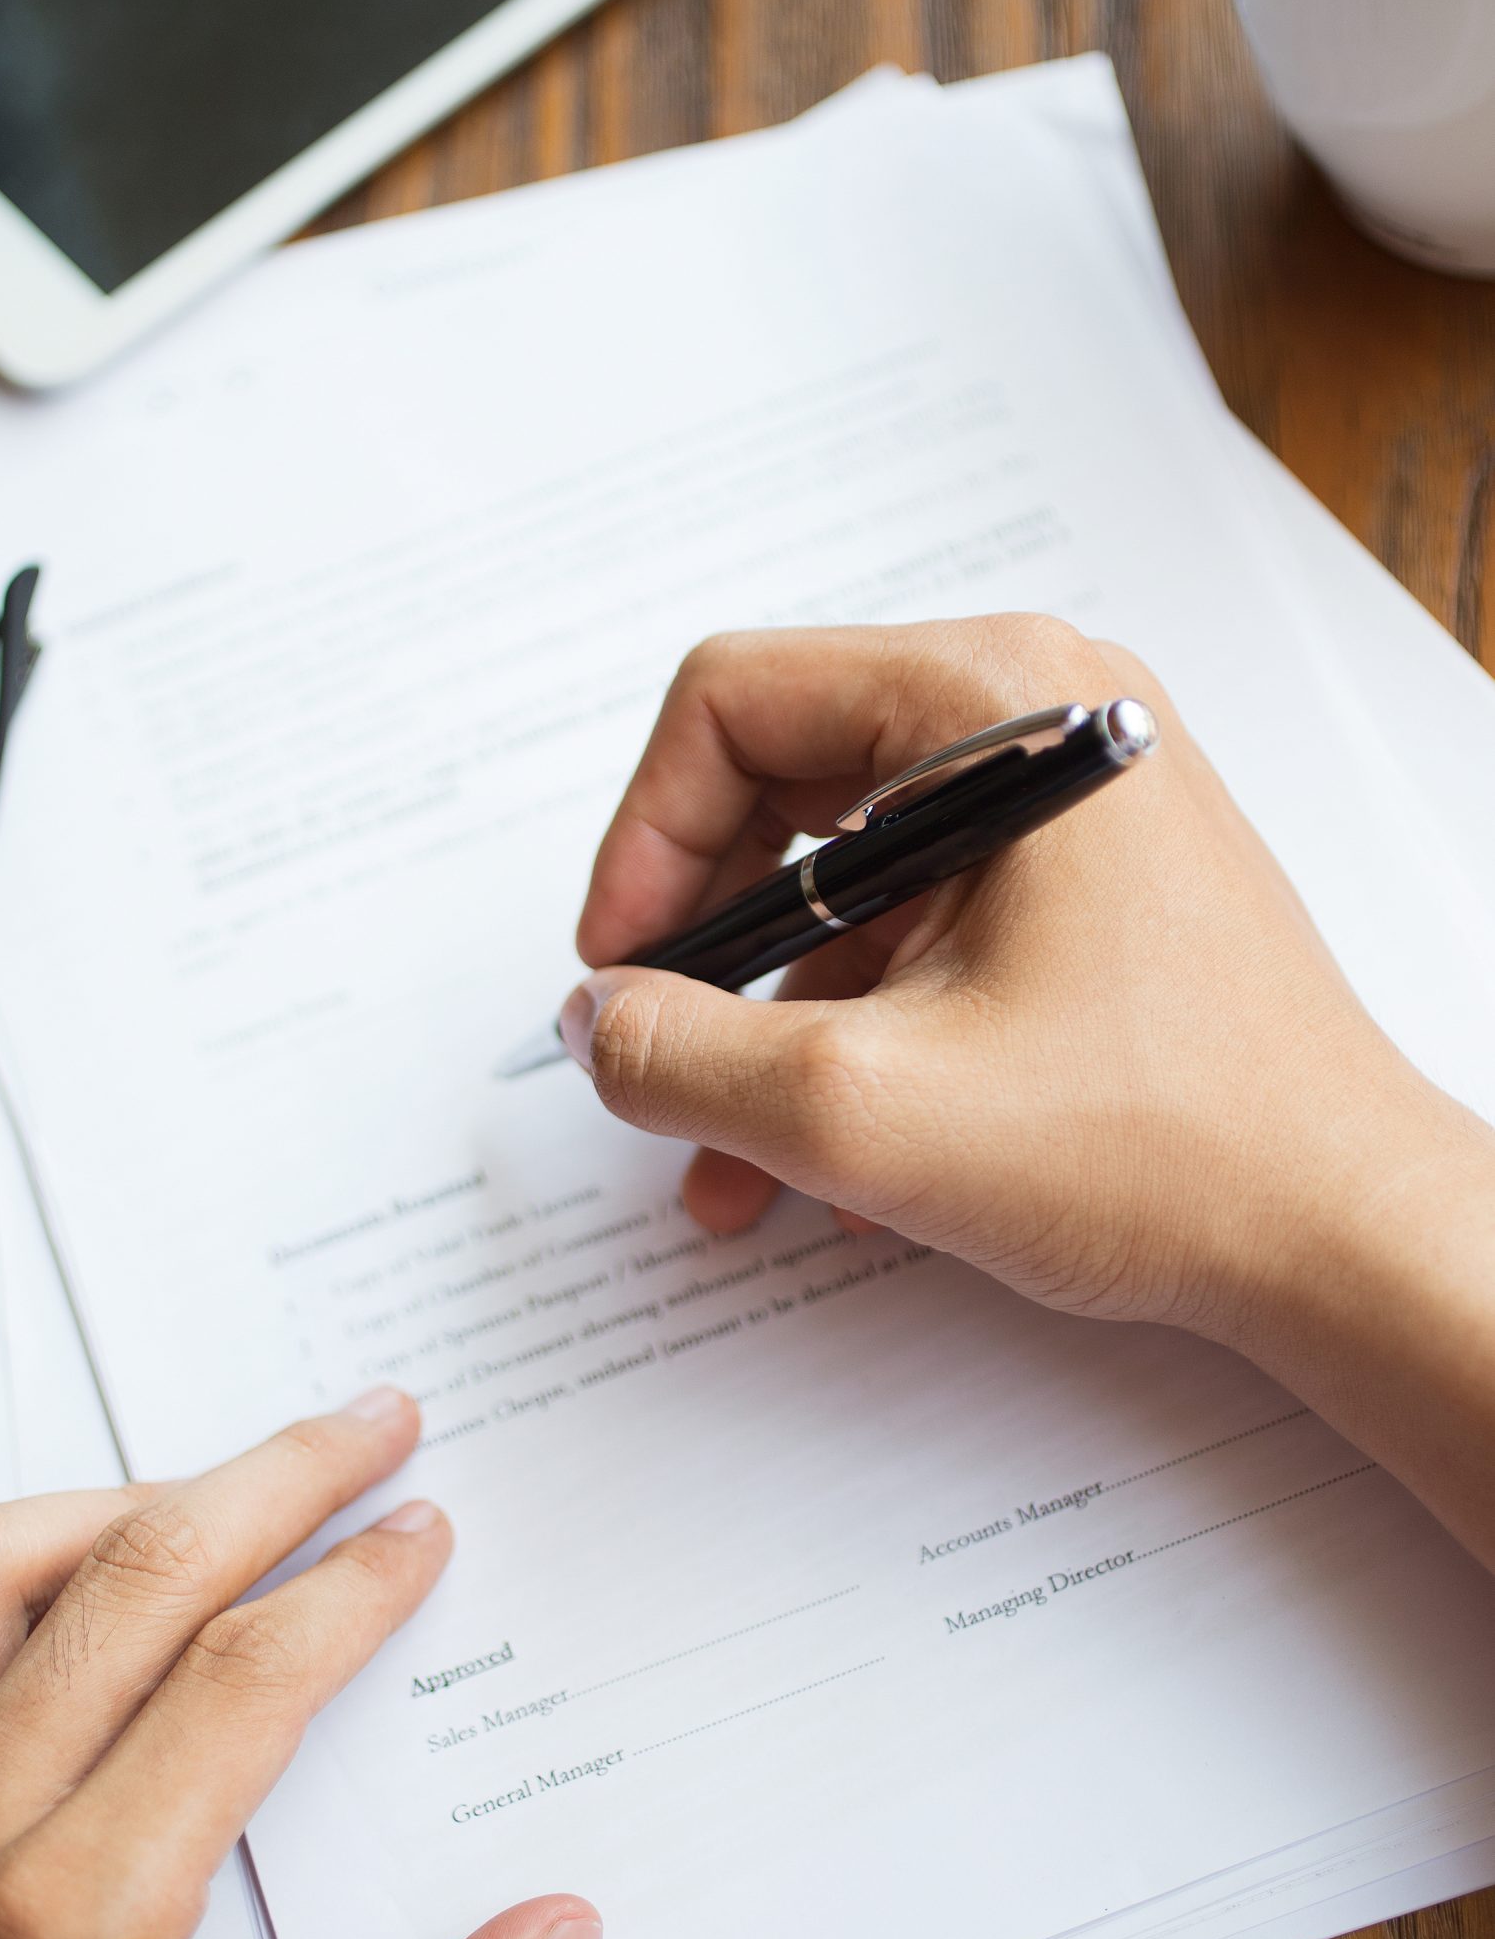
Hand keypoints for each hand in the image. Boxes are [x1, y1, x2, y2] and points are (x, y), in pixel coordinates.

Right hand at [562, 617, 1494, 1564]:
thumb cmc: (1169, 1146)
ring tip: (730, 1163)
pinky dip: (854, 1036)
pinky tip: (825, 1169)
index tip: (618, 966)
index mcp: (1000, 703)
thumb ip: (681, 1053)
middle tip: (658, 1046)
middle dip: (703, 943)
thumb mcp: (863, 1109)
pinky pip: (920, 936)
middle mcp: (1044, 723)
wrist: (1344, 1238)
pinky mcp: (1087, 892)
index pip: (736, 700)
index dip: (645, 838)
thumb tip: (594, 1021)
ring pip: (846, 884)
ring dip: (769, 1020)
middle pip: (783, 784)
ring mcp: (1072, 807)